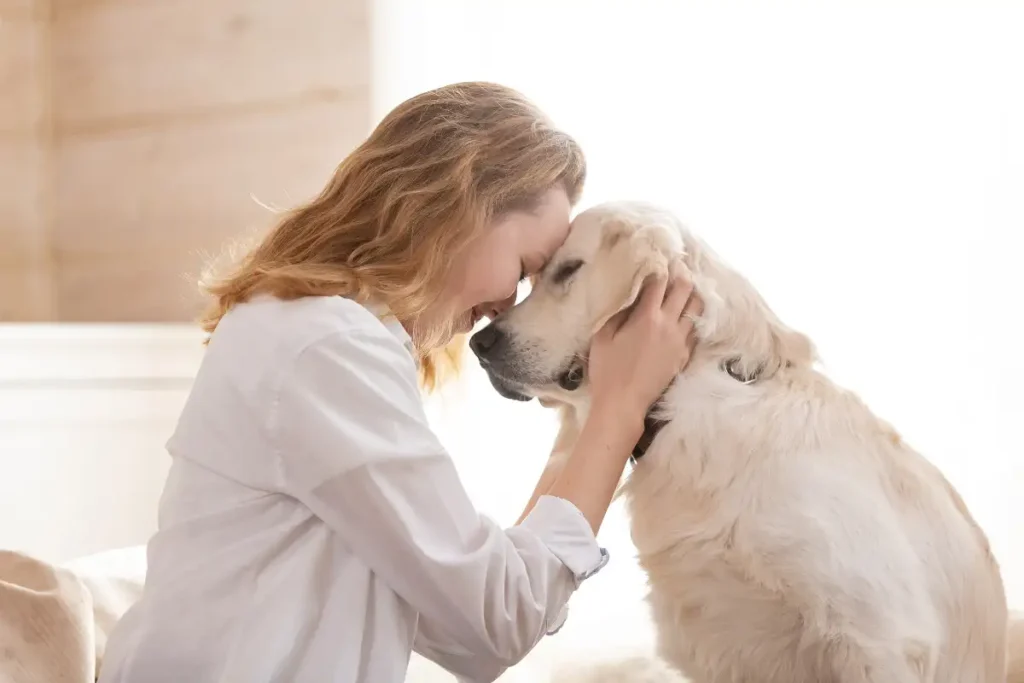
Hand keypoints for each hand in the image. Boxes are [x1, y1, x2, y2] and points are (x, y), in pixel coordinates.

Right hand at [588, 263, 702, 426]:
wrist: (624, 403)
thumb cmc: (607, 370)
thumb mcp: (603, 336)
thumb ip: (617, 311)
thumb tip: (627, 293)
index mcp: (647, 317)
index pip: (660, 282)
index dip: (660, 266)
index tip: (657, 257)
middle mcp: (669, 325)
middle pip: (685, 289)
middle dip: (681, 274)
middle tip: (676, 265)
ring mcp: (680, 341)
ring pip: (697, 308)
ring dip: (692, 293)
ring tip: (685, 286)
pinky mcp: (685, 356)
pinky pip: (696, 329)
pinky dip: (693, 316)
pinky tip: (687, 313)